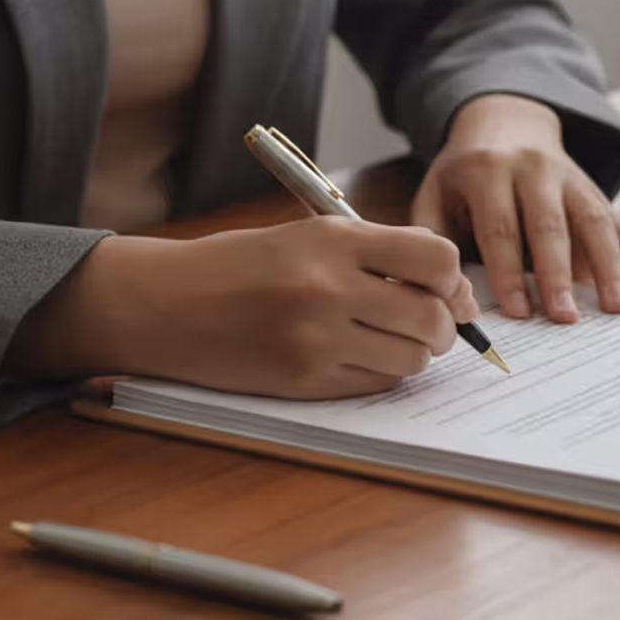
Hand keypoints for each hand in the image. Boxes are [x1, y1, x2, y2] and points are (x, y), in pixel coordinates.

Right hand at [7, 218, 482, 397]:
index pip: (436, 259)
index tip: (449, 287)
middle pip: (431, 317)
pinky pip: (374, 384)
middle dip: (442, 325)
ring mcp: (315, 339)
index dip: (453, 278)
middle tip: (432, 324)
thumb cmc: (241, 264)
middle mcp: (329, 288)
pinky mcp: (302, 380)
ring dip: (413, 353)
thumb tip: (449, 287)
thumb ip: (375, 253)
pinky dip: (381, 373)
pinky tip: (360, 356)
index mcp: (334, 241)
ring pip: (410, 358)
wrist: (166, 302)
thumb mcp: (308, 235)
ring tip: (391, 339)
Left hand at [409, 93, 619, 322]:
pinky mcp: (596, 189)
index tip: (518, 311)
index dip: (509, 270)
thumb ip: (432, 238)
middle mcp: (534, 169)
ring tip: (617, 309)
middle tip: (566, 317)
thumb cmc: (464, 175)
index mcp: (488, 170)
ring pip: (595, 221)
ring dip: (610, 267)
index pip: (501, 226)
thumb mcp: (435, 193)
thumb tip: (434, 293)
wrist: (506, 121)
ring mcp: (572, 177)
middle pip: (550, 225)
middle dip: (559, 275)